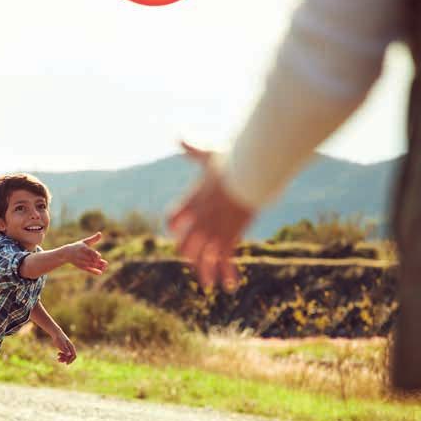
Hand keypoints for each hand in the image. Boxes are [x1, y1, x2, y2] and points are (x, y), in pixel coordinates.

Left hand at [51, 329, 76, 364]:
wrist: (56, 334)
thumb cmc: (59, 339)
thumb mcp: (62, 345)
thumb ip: (65, 350)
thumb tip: (69, 355)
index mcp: (71, 347)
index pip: (74, 356)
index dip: (71, 360)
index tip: (66, 363)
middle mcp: (70, 349)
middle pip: (70, 357)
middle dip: (65, 360)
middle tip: (59, 359)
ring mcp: (67, 349)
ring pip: (67, 356)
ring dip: (63, 359)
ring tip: (58, 358)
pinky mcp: (64, 349)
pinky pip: (64, 355)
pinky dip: (61, 357)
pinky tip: (58, 355)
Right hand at [66, 232, 107, 274]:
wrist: (67, 253)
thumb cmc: (78, 246)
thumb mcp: (85, 242)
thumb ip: (93, 239)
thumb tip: (100, 233)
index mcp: (84, 249)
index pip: (91, 252)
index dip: (96, 255)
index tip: (99, 257)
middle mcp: (82, 256)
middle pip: (92, 260)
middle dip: (99, 262)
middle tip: (105, 264)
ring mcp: (82, 261)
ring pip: (91, 265)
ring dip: (99, 267)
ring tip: (104, 267)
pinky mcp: (81, 266)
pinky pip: (88, 269)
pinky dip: (94, 271)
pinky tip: (100, 272)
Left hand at [168, 141, 254, 289]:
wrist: (248, 171)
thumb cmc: (231, 160)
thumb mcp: (208, 154)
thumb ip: (192, 149)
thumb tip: (178, 135)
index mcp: (191, 201)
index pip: (173, 220)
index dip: (175, 228)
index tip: (178, 233)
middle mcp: (198, 219)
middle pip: (184, 245)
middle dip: (189, 255)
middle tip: (196, 262)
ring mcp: (213, 230)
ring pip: (203, 259)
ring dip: (205, 274)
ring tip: (209, 285)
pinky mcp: (230, 236)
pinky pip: (225, 262)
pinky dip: (227, 275)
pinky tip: (230, 285)